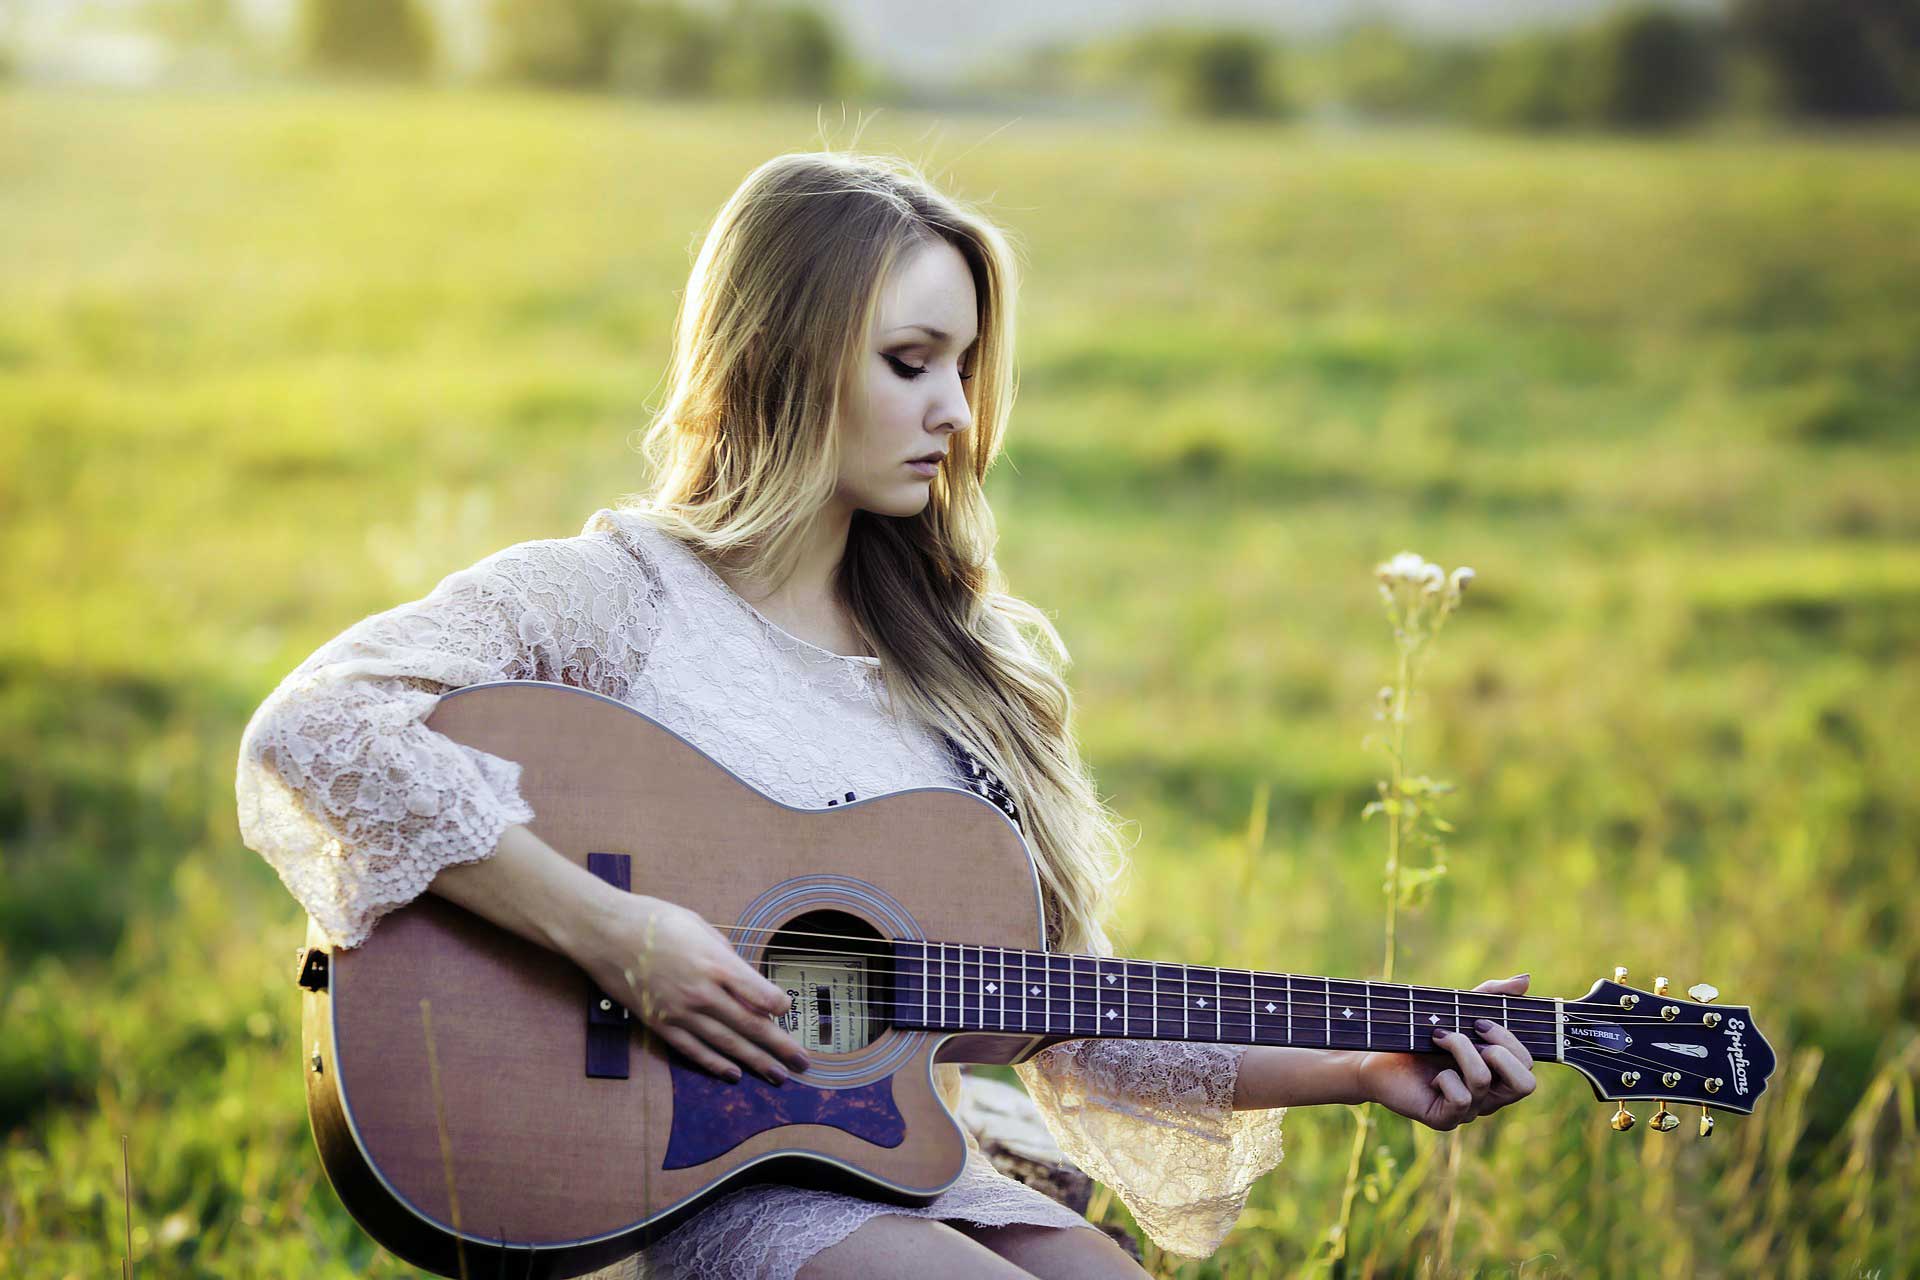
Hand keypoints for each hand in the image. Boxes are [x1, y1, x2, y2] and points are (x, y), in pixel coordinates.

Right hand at [571, 893, 810, 1084]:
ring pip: (727, 1045)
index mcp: (716, 963)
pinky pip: (694, 1051)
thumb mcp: (700, 925)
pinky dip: (716, 1065)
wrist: (606, 934)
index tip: (790, 1011)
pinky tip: (734, 1074)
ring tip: (778, 1075)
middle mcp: (703, 993)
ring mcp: (681, 1013)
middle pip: (751, 1026)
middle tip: (802, 1062)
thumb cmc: (654, 921)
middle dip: (780, 1047)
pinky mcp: (661, 1025)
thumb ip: (725, 954)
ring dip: (756, 1062)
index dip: (780, 1006)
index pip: (760, 994)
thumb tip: (744, 975)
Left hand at [1354, 973, 1537, 1130]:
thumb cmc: (1420, 1033)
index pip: (1528, 1066)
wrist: (1376, 1055)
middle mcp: (1489, 1096)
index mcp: (1498, 1073)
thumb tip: (1526, 980)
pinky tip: (1430, 1076)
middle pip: (1526, 1085)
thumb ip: (1492, 995)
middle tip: (1469, 1032)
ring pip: (1484, 1081)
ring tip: (1438, 1038)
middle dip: (1498, 1050)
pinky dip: (1445, 1078)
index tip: (1479, 1022)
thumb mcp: (1457, 1009)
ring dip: (1460, 1049)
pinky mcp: (1446, 1119)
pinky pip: (1461, 1099)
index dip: (1510, 1041)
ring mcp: (1470, 1110)